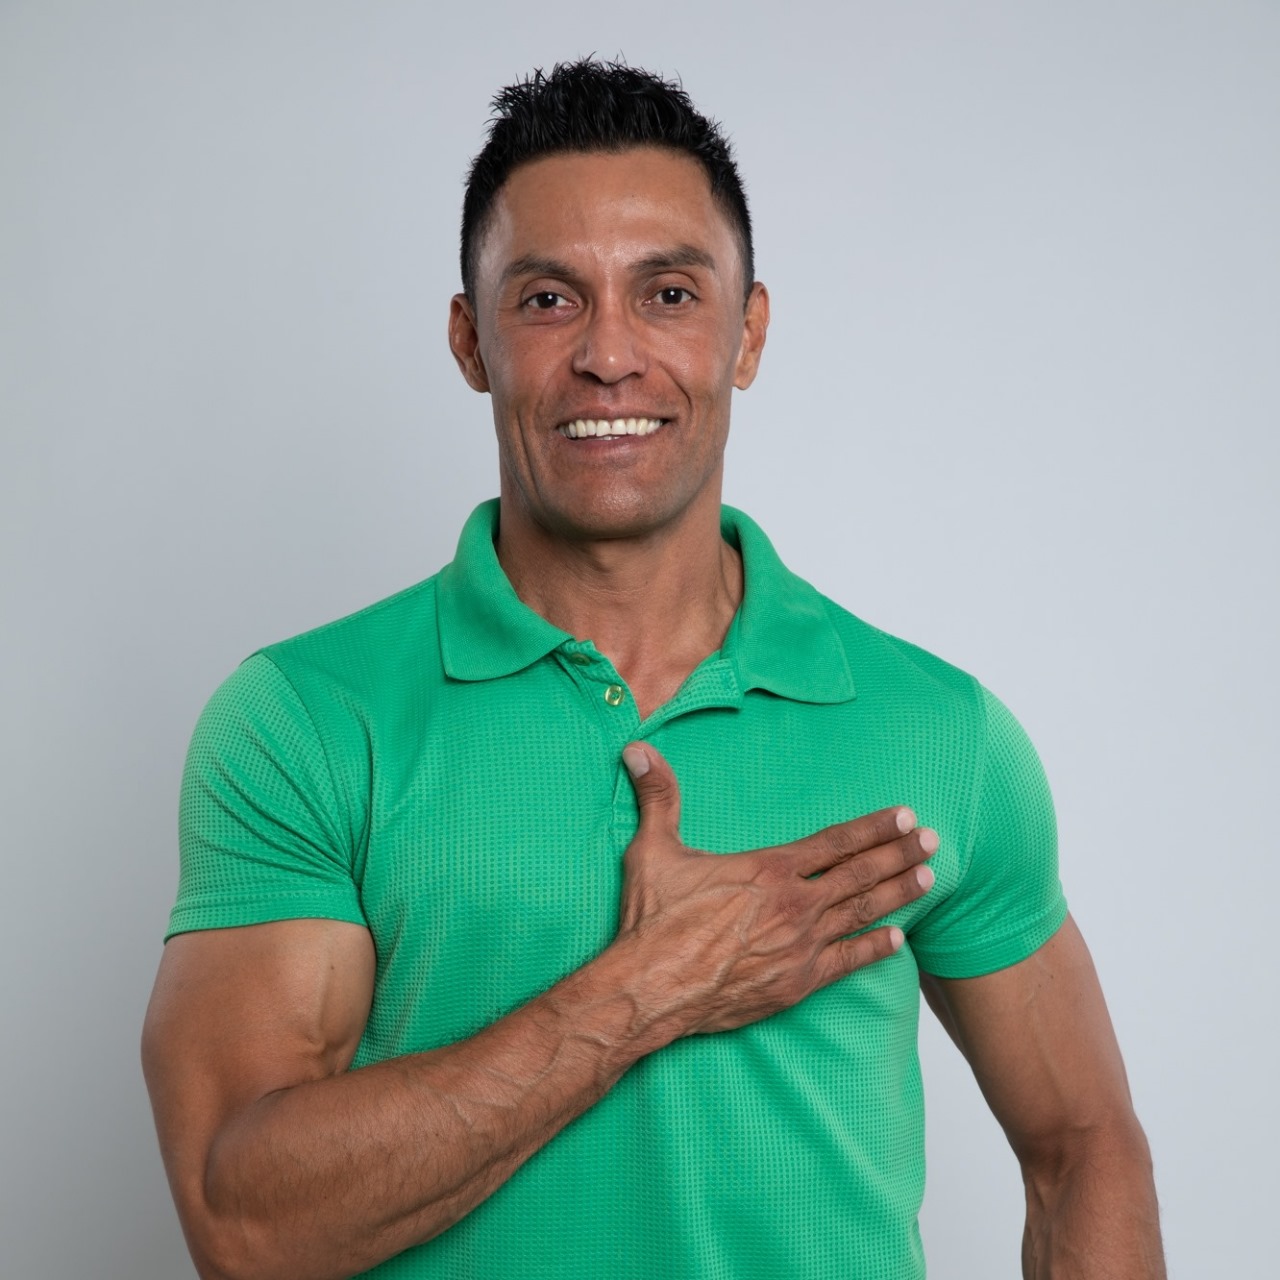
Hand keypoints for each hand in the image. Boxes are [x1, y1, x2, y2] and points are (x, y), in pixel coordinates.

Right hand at [610, 742, 937, 1037]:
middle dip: (898, 854)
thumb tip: (637, 749)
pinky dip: (875, 949)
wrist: (652, 988)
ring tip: (928, 877)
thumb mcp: (652, 849)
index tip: (904, 815)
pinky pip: (848, 963)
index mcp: (768, 869)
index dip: (873, 827)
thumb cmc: (653, 920)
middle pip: (859, 874)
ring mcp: (800, 946)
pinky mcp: (797, 983)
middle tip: (932, 840)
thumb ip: (657, 796)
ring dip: (898, 893)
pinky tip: (899, 940)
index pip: (835, 841)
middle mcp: (794, 904)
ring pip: (862, 914)